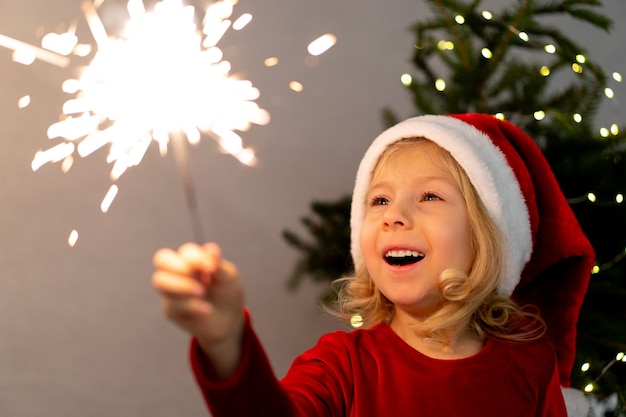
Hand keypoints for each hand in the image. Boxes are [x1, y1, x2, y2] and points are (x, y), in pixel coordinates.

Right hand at [152, 242, 243, 376]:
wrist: (229, 320)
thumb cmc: (227, 293)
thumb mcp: (229, 277)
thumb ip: (218, 264)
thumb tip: (210, 250)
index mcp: (192, 260)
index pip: (185, 252)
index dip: (196, 257)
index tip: (212, 267)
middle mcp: (178, 273)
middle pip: (161, 259)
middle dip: (176, 265)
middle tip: (192, 273)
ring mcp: (172, 291)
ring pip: (160, 281)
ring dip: (181, 285)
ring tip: (201, 292)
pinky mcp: (171, 310)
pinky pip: (173, 304)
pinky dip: (192, 305)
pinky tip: (208, 309)